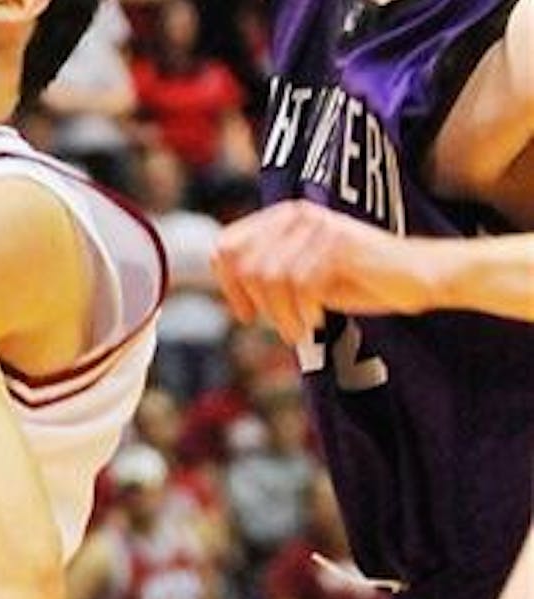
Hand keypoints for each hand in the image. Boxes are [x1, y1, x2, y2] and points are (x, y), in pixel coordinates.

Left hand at [212, 201, 437, 344]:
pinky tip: (315, 322)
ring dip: (281, 314)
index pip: (227, 245)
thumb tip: (231, 287)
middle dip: (254, 303)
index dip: (227, 284)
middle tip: (279, 327)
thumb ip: (272, 274)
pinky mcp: (340, 245)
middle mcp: (298, 215)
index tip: (245, 315)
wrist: (421, 277)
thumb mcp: (307, 276)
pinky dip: (302, 311)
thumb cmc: (364, 280)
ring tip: (298, 332)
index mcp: (284, 217)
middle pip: (243, 263)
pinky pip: (299, 284)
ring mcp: (319, 227)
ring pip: (270, 277)